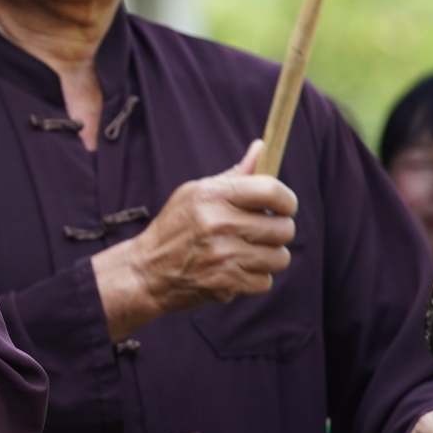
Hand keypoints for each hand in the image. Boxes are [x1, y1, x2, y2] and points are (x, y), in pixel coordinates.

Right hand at [91, 139, 297, 340]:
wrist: (146, 271)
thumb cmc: (173, 228)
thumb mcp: (194, 194)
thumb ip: (234, 176)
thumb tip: (262, 148)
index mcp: (212, 196)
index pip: (272, 190)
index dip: (287, 200)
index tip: (283, 206)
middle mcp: (220, 224)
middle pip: (284, 227)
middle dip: (277, 231)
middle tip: (259, 233)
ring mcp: (224, 256)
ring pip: (280, 257)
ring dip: (267, 257)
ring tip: (246, 253)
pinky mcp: (227, 283)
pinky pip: (266, 281)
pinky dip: (254, 279)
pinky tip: (235, 271)